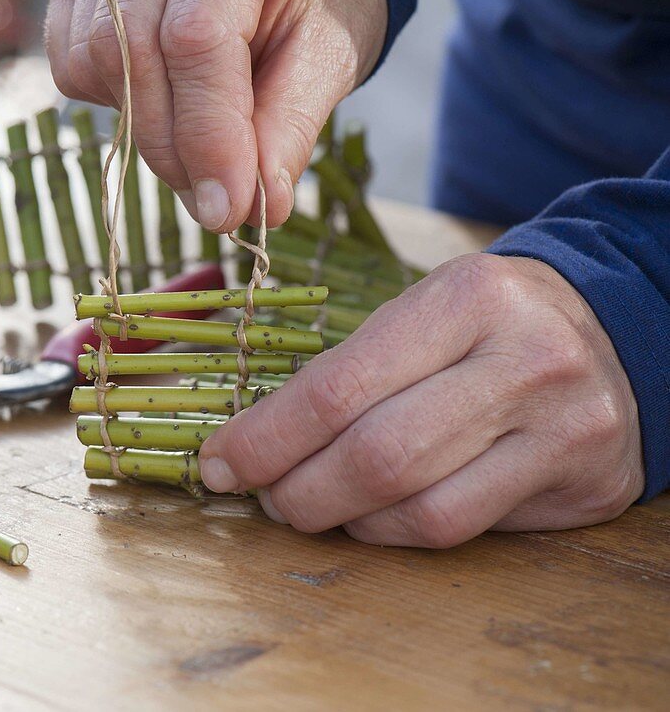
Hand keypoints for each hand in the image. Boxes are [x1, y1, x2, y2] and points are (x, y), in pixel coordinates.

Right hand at [45, 0, 387, 231]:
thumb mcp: (325, 53)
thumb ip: (290, 124)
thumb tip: (261, 206)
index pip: (195, 38)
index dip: (207, 134)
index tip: (226, 210)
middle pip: (130, 51)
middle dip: (172, 147)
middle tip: (214, 203)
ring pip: (91, 58)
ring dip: (143, 125)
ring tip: (199, 134)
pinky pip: (71, 57)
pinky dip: (116, 99)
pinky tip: (164, 94)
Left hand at [198, 254, 644, 547]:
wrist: (611, 329)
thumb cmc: (485, 324)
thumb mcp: (421, 311)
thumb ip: (346, 368)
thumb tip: (252, 439)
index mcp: (464, 299)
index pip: (338, 386)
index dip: (266, 438)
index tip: (220, 463)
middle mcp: (522, 361)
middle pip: (375, 456)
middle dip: (296, 489)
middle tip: (263, 495)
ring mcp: (559, 428)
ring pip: (416, 507)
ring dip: (341, 517)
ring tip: (310, 504)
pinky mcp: (579, 484)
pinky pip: (457, 530)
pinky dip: (392, 531)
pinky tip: (371, 515)